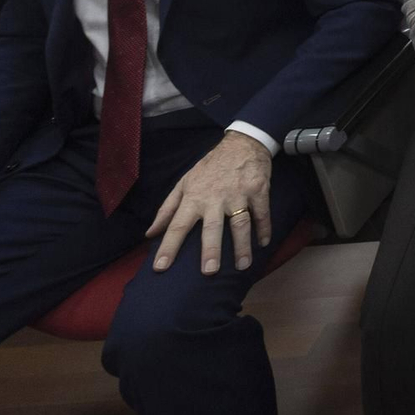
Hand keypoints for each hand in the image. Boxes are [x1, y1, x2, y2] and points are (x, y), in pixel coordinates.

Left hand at [146, 131, 273, 274]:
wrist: (242, 143)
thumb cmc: (210, 168)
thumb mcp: (184, 184)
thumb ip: (167, 210)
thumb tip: (150, 234)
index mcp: (194, 198)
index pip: (177, 225)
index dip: (168, 247)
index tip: (160, 268)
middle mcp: (215, 198)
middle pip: (212, 227)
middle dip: (210, 249)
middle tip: (209, 271)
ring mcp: (238, 194)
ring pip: (240, 223)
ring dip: (242, 245)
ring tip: (242, 265)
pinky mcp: (259, 190)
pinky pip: (262, 213)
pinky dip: (264, 228)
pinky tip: (264, 243)